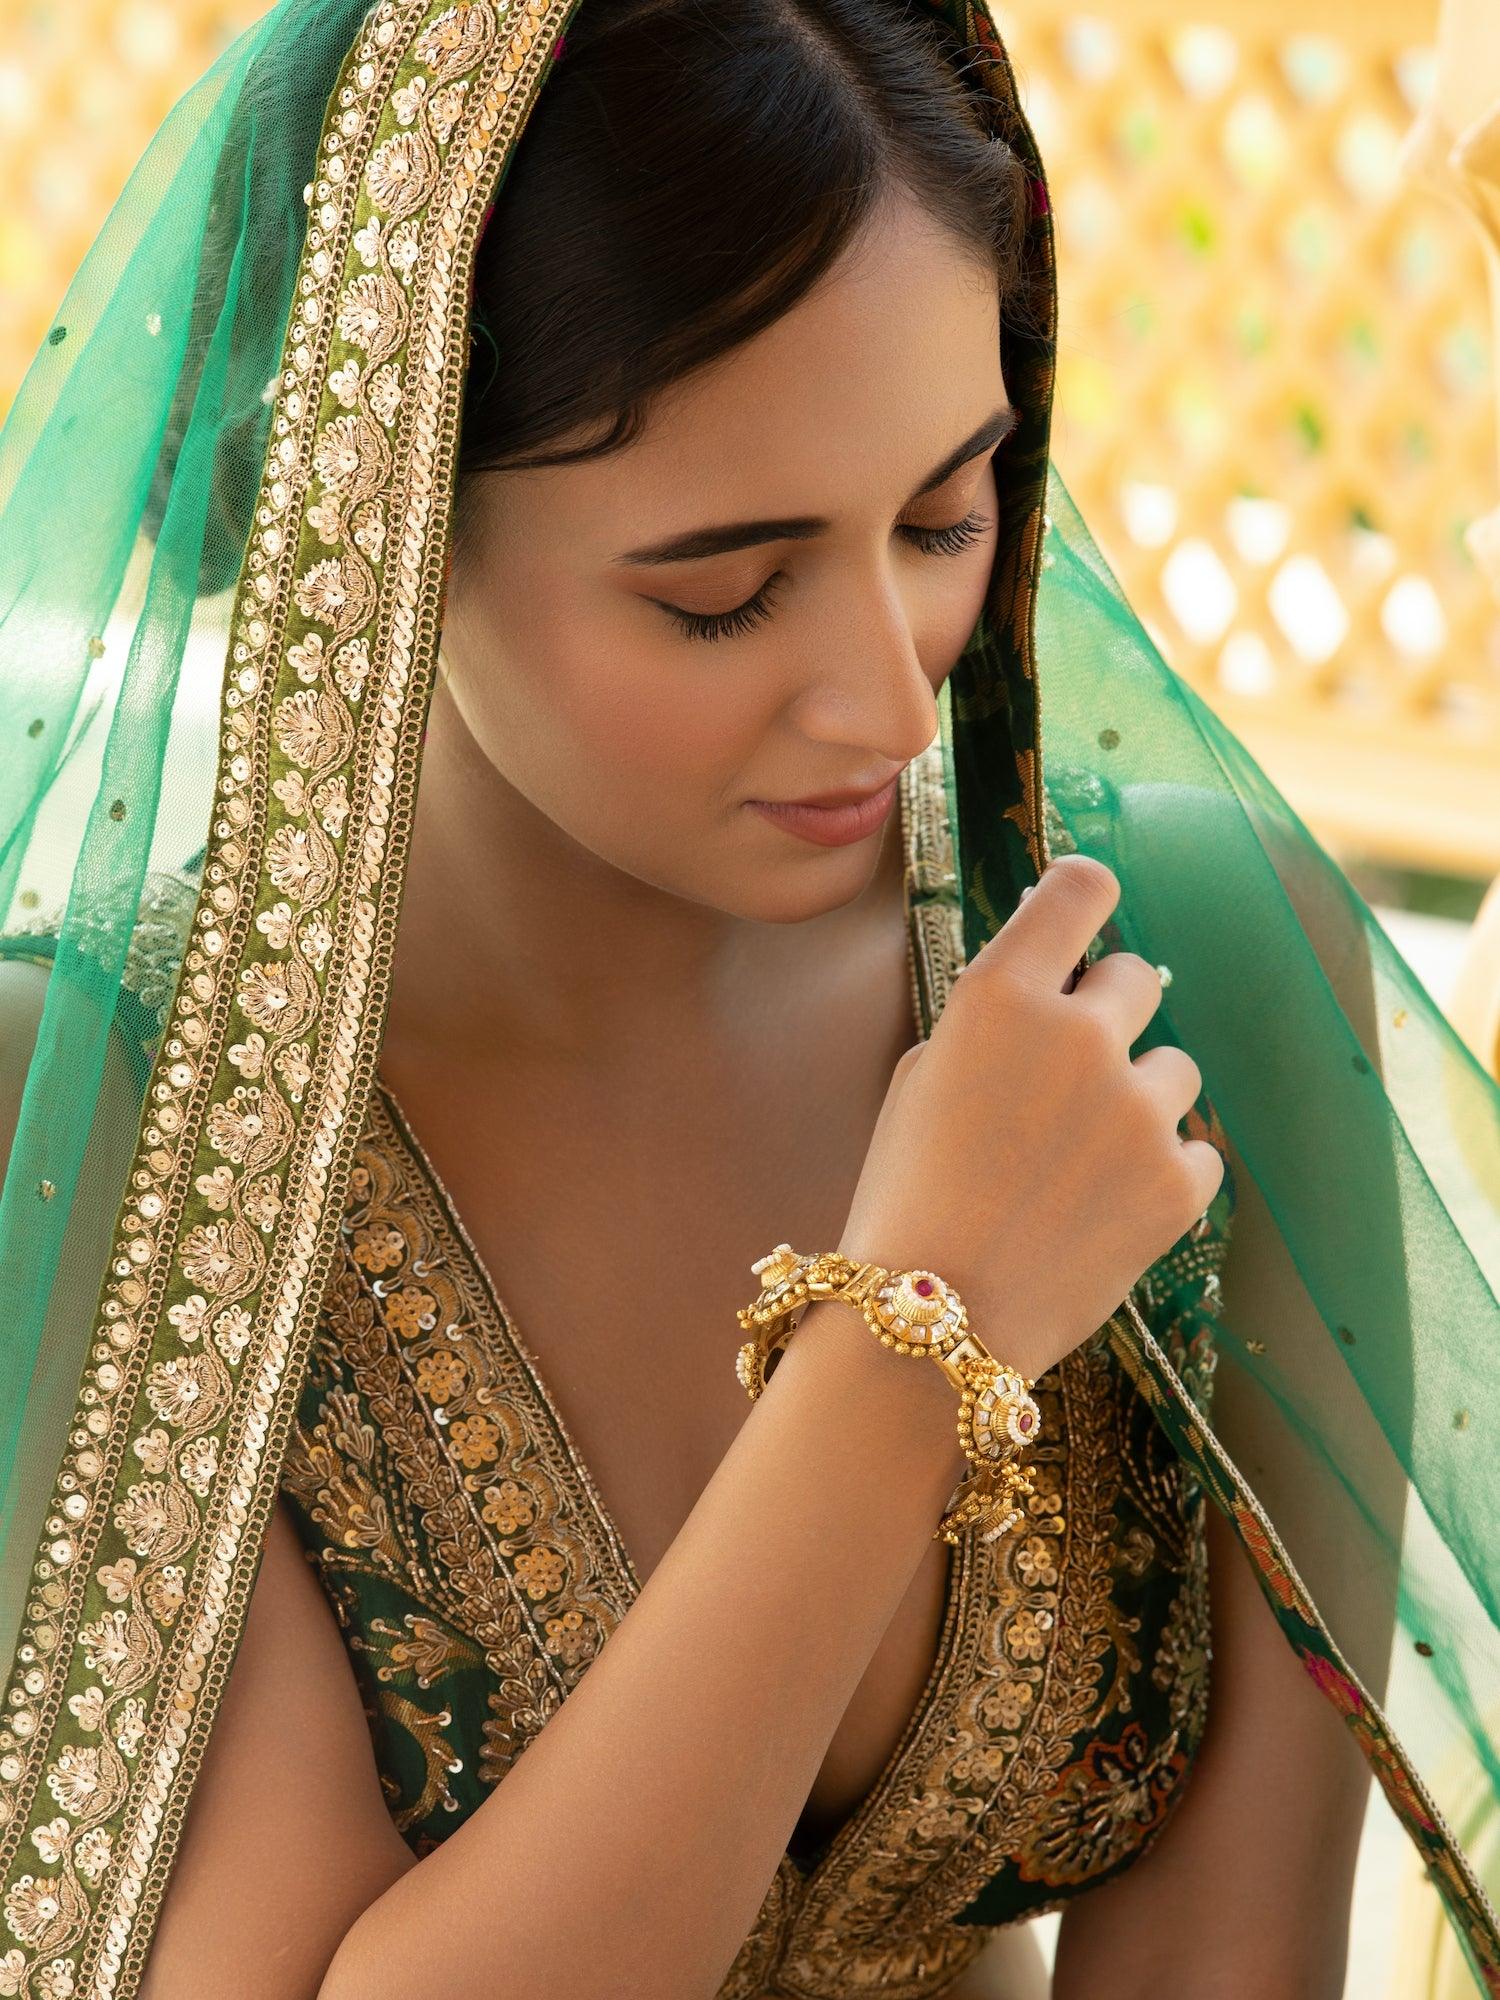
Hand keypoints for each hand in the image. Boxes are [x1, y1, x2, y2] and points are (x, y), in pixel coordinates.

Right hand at [840, 853, 1222, 1380]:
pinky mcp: (1178, 1181)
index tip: (1086, 912)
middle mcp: (1077, 1034)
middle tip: (1070, 1080)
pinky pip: (1197, 1150)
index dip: (1087, 892)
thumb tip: (1050, 996)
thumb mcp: (921, 1083)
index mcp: (998, 998)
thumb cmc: (907, 1202)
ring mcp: (1136, 1108)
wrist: (933, 1327)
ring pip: (1175, 1068)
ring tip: (1080, 1165)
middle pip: (1138, 977)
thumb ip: (991, 1025)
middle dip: (1109, 1017)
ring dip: (1139, 1100)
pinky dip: (1162, 1173)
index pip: (1079, 889)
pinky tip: (1105, 1209)